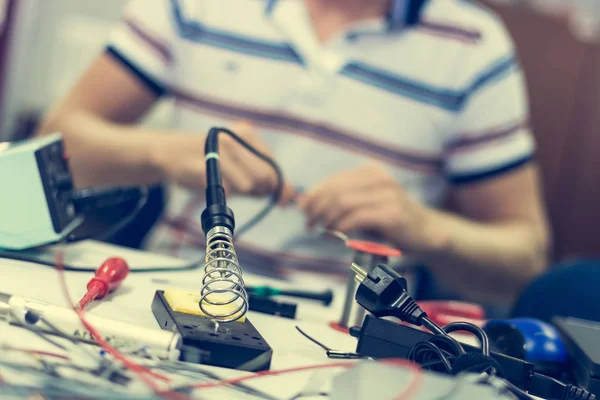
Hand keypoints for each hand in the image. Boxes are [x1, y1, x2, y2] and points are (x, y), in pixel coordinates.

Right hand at [154, 121, 279, 195]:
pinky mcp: (204, 168)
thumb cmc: (210, 160)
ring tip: (226, 184)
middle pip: (264, 178)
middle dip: (258, 191)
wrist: (171, 153)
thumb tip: (292, 195)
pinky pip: (226, 190)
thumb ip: (266, 177)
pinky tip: (213, 184)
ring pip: (247, 185)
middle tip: (244, 190)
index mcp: (246, 134)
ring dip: (239, 192)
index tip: (268, 196)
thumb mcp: (241, 161)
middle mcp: (234, 140)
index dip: (274, 187)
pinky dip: (223, 193)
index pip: (272, 168)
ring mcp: (219, 152)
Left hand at [298, 163, 440, 252]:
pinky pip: (357, 217)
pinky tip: (337, 233)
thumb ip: (343, 202)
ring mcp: (387, 195)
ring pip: (344, 203)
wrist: (427, 233)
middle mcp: (379, 179)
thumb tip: (308, 204)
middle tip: (308, 223)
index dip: (314, 194)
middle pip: (336, 191)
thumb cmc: (393, 221)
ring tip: (320, 229)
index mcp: (371, 172)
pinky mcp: (392, 213)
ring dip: (326, 218)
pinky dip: (342, 226)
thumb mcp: (367, 205)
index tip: (303, 209)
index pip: (334, 180)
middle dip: (316, 208)